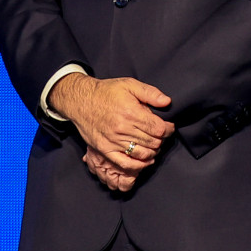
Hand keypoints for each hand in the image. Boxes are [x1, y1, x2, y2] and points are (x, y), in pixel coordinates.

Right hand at [51, 73, 173, 190]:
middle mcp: (123, 129)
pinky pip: (125, 164)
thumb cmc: (106, 92)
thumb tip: (167, 102)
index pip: (159, 128)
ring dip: (153, 152)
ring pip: (142, 154)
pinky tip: (145, 161)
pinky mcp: (105, 150)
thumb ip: (150, 93)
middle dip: (161, 140)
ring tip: (154, 145)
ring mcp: (113, 141)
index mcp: (131, 113)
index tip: (169, 127)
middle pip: (153, 142)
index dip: (168, 129)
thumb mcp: (129, 84)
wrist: (81, 100)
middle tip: (160, 135)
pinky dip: (138, 165)